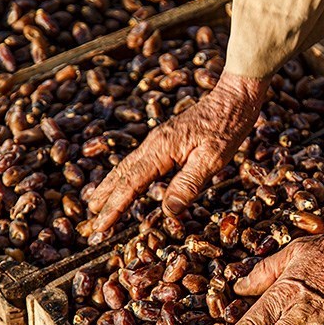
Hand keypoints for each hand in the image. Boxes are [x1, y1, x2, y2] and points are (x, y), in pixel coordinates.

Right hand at [88, 72, 268, 230]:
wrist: (233, 97)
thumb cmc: (227, 127)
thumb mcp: (213, 158)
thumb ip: (189, 183)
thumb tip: (168, 210)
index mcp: (161, 149)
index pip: (131, 184)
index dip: (115, 207)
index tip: (101, 226)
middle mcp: (153, 144)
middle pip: (121, 175)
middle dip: (104, 198)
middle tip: (90, 223)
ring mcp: (157, 141)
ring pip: (126, 167)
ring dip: (109, 187)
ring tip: (95, 204)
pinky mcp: (165, 140)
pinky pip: (137, 162)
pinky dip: (123, 176)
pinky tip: (122, 183)